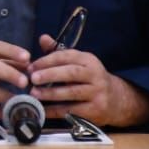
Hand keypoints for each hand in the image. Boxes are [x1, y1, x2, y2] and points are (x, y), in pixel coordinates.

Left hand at [29, 34, 148, 127]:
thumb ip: (58, 52)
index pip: (67, 56)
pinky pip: (73, 110)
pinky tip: (43, 110)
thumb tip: (42, 38)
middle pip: (72, 73)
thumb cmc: (89, 78)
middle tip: (33, 78)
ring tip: (34, 94)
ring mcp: (98, 93)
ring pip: (73, 92)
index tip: (31, 66)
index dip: (47, 61)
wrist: (117, 100)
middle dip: (50, 75)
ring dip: (51, 94)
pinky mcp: (97, 110)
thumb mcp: (78, 62)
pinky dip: (56, 111)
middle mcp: (95, 75)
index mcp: (88, 60)